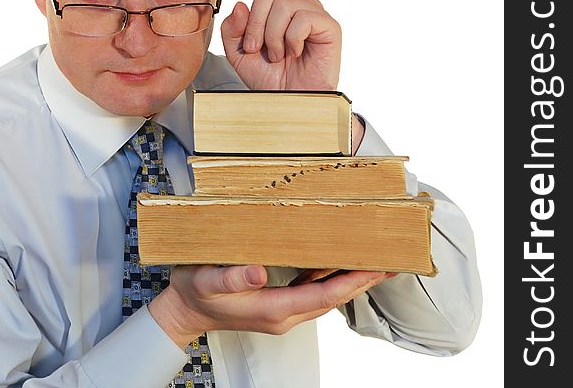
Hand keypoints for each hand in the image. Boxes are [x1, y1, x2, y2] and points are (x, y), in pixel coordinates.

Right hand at [148, 264, 392, 347]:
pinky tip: (337, 262)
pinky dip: (330, 277)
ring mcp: (282, 309)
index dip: (353, 281)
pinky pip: (312, 290)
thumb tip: (260, 271)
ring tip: (371, 260)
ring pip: (325, 294)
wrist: (183, 311)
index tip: (377, 267)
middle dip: (362, 280)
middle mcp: (285, 313)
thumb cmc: (194, 293)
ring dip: (350, 278)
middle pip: (333, 297)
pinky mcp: (277, 301)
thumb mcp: (207, 281)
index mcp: (274, 309)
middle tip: (389, 260)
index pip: (325, 296)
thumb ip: (233, 277)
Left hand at [221, 0, 341, 90]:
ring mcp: (315, 11)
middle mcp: (300, 1)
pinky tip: (295, 53)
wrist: (289, 104)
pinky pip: (297, 18)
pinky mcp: (328, 24)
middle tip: (260, 49)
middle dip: (255, 23)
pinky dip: (287, 41)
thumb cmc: (270, 80)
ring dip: (269, 36)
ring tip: (279, 55)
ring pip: (279, 3)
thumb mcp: (239, 53)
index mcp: (280, 4)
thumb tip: (240, 3)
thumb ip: (233, 28)